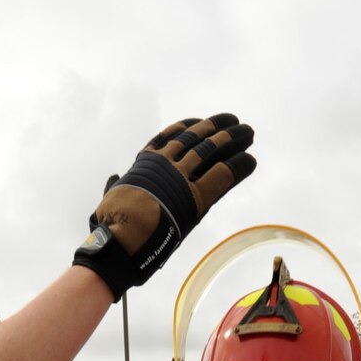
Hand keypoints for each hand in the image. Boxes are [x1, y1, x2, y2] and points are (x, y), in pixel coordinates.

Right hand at [73, 114, 255, 299]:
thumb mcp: (110, 197)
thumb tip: (113, 178)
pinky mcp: (197, 198)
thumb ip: (115, 186)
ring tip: (249, 133)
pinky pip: (223, 176)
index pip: (171, 136)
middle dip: (217, 128)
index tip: (201, 121)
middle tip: (233, 121)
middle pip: (197, 138)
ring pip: (213, 151)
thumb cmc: (111, 224)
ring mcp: (183, 178)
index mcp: (146, 163)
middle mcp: (166, 164)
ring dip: (234, 140)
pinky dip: (239, 167)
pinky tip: (251, 161)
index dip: (188, 126)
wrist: (121, 239)